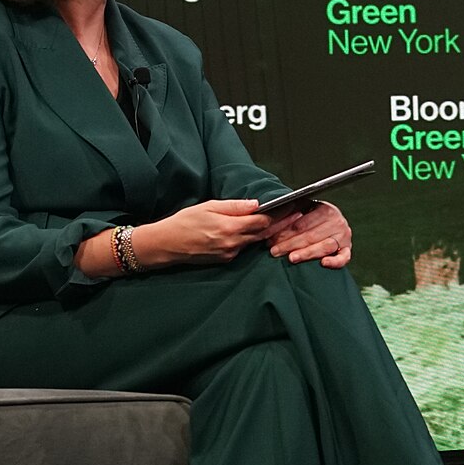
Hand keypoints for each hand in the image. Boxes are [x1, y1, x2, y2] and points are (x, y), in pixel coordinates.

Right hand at [140, 199, 278, 266]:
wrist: (166, 245)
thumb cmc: (184, 222)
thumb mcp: (209, 207)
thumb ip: (234, 206)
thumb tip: (256, 204)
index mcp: (229, 228)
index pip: (263, 222)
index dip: (279, 214)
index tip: (291, 208)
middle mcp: (233, 243)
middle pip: (264, 233)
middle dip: (281, 224)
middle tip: (297, 215)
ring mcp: (230, 253)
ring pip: (254, 241)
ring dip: (267, 232)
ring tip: (282, 222)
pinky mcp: (225, 259)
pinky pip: (243, 248)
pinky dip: (250, 239)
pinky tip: (255, 232)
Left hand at [269, 201, 353, 267]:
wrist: (332, 222)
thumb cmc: (312, 218)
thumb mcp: (303, 210)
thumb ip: (289, 214)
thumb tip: (268, 221)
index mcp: (326, 209)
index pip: (302, 224)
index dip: (284, 232)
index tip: (270, 238)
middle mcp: (337, 222)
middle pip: (311, 236)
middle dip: (290, 244)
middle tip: (274, 250)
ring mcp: (344, 237)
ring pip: (324, 246)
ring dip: (306, 253)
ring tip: (291, 258)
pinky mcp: (347, 250)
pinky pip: (343, 258)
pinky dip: (335, 262)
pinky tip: (324, 263)